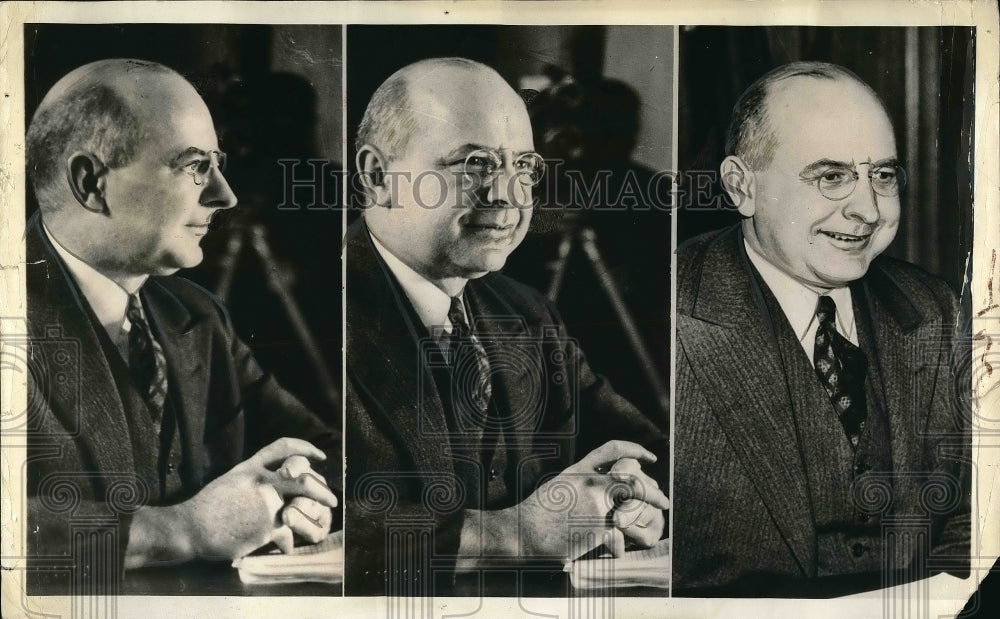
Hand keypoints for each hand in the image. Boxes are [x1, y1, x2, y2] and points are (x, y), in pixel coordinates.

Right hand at [170, 438, 336, 560]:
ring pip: (302, 508)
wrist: (191, 527)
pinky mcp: (266, 527)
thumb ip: (256, 480)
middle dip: (321, 490)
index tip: (320, 456)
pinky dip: (287, 543)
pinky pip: (287, 535)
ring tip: (321, 525)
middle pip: (304, 479)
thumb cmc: (208, 508)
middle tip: (331, 499)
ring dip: (315, 518)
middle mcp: (263, 481)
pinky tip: (287, 548)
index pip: (284, 448)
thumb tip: (277, 486)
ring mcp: (267, 503)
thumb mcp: (232, 481)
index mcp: (252, 467)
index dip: (305, 449)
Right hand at [514, 440, 668, 560]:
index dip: (635, 450)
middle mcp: (591, 482)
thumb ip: (582, 484)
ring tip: (658, 514)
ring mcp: (597, 504)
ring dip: (649, 507)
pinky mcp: (599, 526)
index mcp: (580, 470)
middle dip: (651, 489)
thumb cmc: (538, 513)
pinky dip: (620, 544)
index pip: (613, 450)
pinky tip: (617, 550)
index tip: (650, 457)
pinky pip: (620, 533)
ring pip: (633, 501)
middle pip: (632, 477)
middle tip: (661, 497)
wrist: (525, 531)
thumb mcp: (560, 486)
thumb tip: (603, 491)